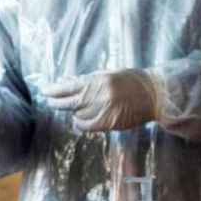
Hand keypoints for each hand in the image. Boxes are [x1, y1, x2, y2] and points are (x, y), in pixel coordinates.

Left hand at [43, 69, 162, 130]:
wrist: (155, 94)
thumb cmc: (131, 80)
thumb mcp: (107, 74)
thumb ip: (87, 80)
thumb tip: (66, 81)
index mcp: (98, 81)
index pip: (69, 87)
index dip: (54, 90)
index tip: (45, 91)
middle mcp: (100, 96)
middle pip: (70, 102)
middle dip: (57, 102)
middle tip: (50, 101)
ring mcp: (105, 110)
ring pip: (78, 114)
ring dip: (72, 112)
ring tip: (69, 109)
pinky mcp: (110, 123)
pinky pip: (88, 126)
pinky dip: (80, 123)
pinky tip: (78, 120)